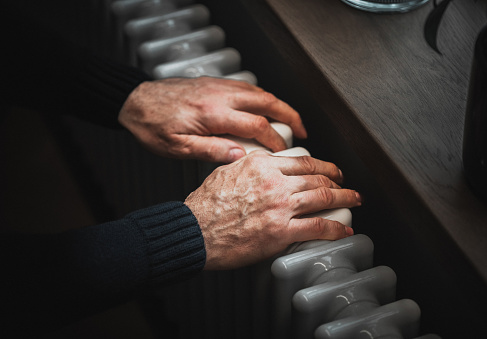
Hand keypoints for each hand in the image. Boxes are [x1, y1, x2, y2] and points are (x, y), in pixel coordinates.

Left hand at [118, 77, 306, 162]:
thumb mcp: (178, 147)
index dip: (276, 140)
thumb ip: (211, 150)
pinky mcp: (214, 83)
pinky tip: (265, 107)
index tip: (283, 151)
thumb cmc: (153, 125)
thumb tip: (240, 155)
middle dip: (290, 116)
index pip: (257, 126)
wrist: (135, 101)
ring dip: (279, 105)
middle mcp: (220, 96)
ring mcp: (219, 87)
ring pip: (260, 92)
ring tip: (290, 119)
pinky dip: (263, 97)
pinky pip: (247, 87)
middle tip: (303, 130)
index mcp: (213, 115)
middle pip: (267, 102)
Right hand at [184, 151, 361, 269]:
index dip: (324, 165)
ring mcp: (280, 206)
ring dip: (345, 199)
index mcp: (262, 165)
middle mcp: (275, 182)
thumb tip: (256, 162)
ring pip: (324, 198)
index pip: (303, 161)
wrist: (196, 230)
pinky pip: (318, 227)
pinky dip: (336, 228)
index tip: (331, 170)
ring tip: (354, 200)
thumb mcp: (225, 171)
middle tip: (347, 185)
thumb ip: (246, 164)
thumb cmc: (205, 205)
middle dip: (339, 181)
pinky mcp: (281, 232)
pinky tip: (344, 229)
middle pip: (318, 178)